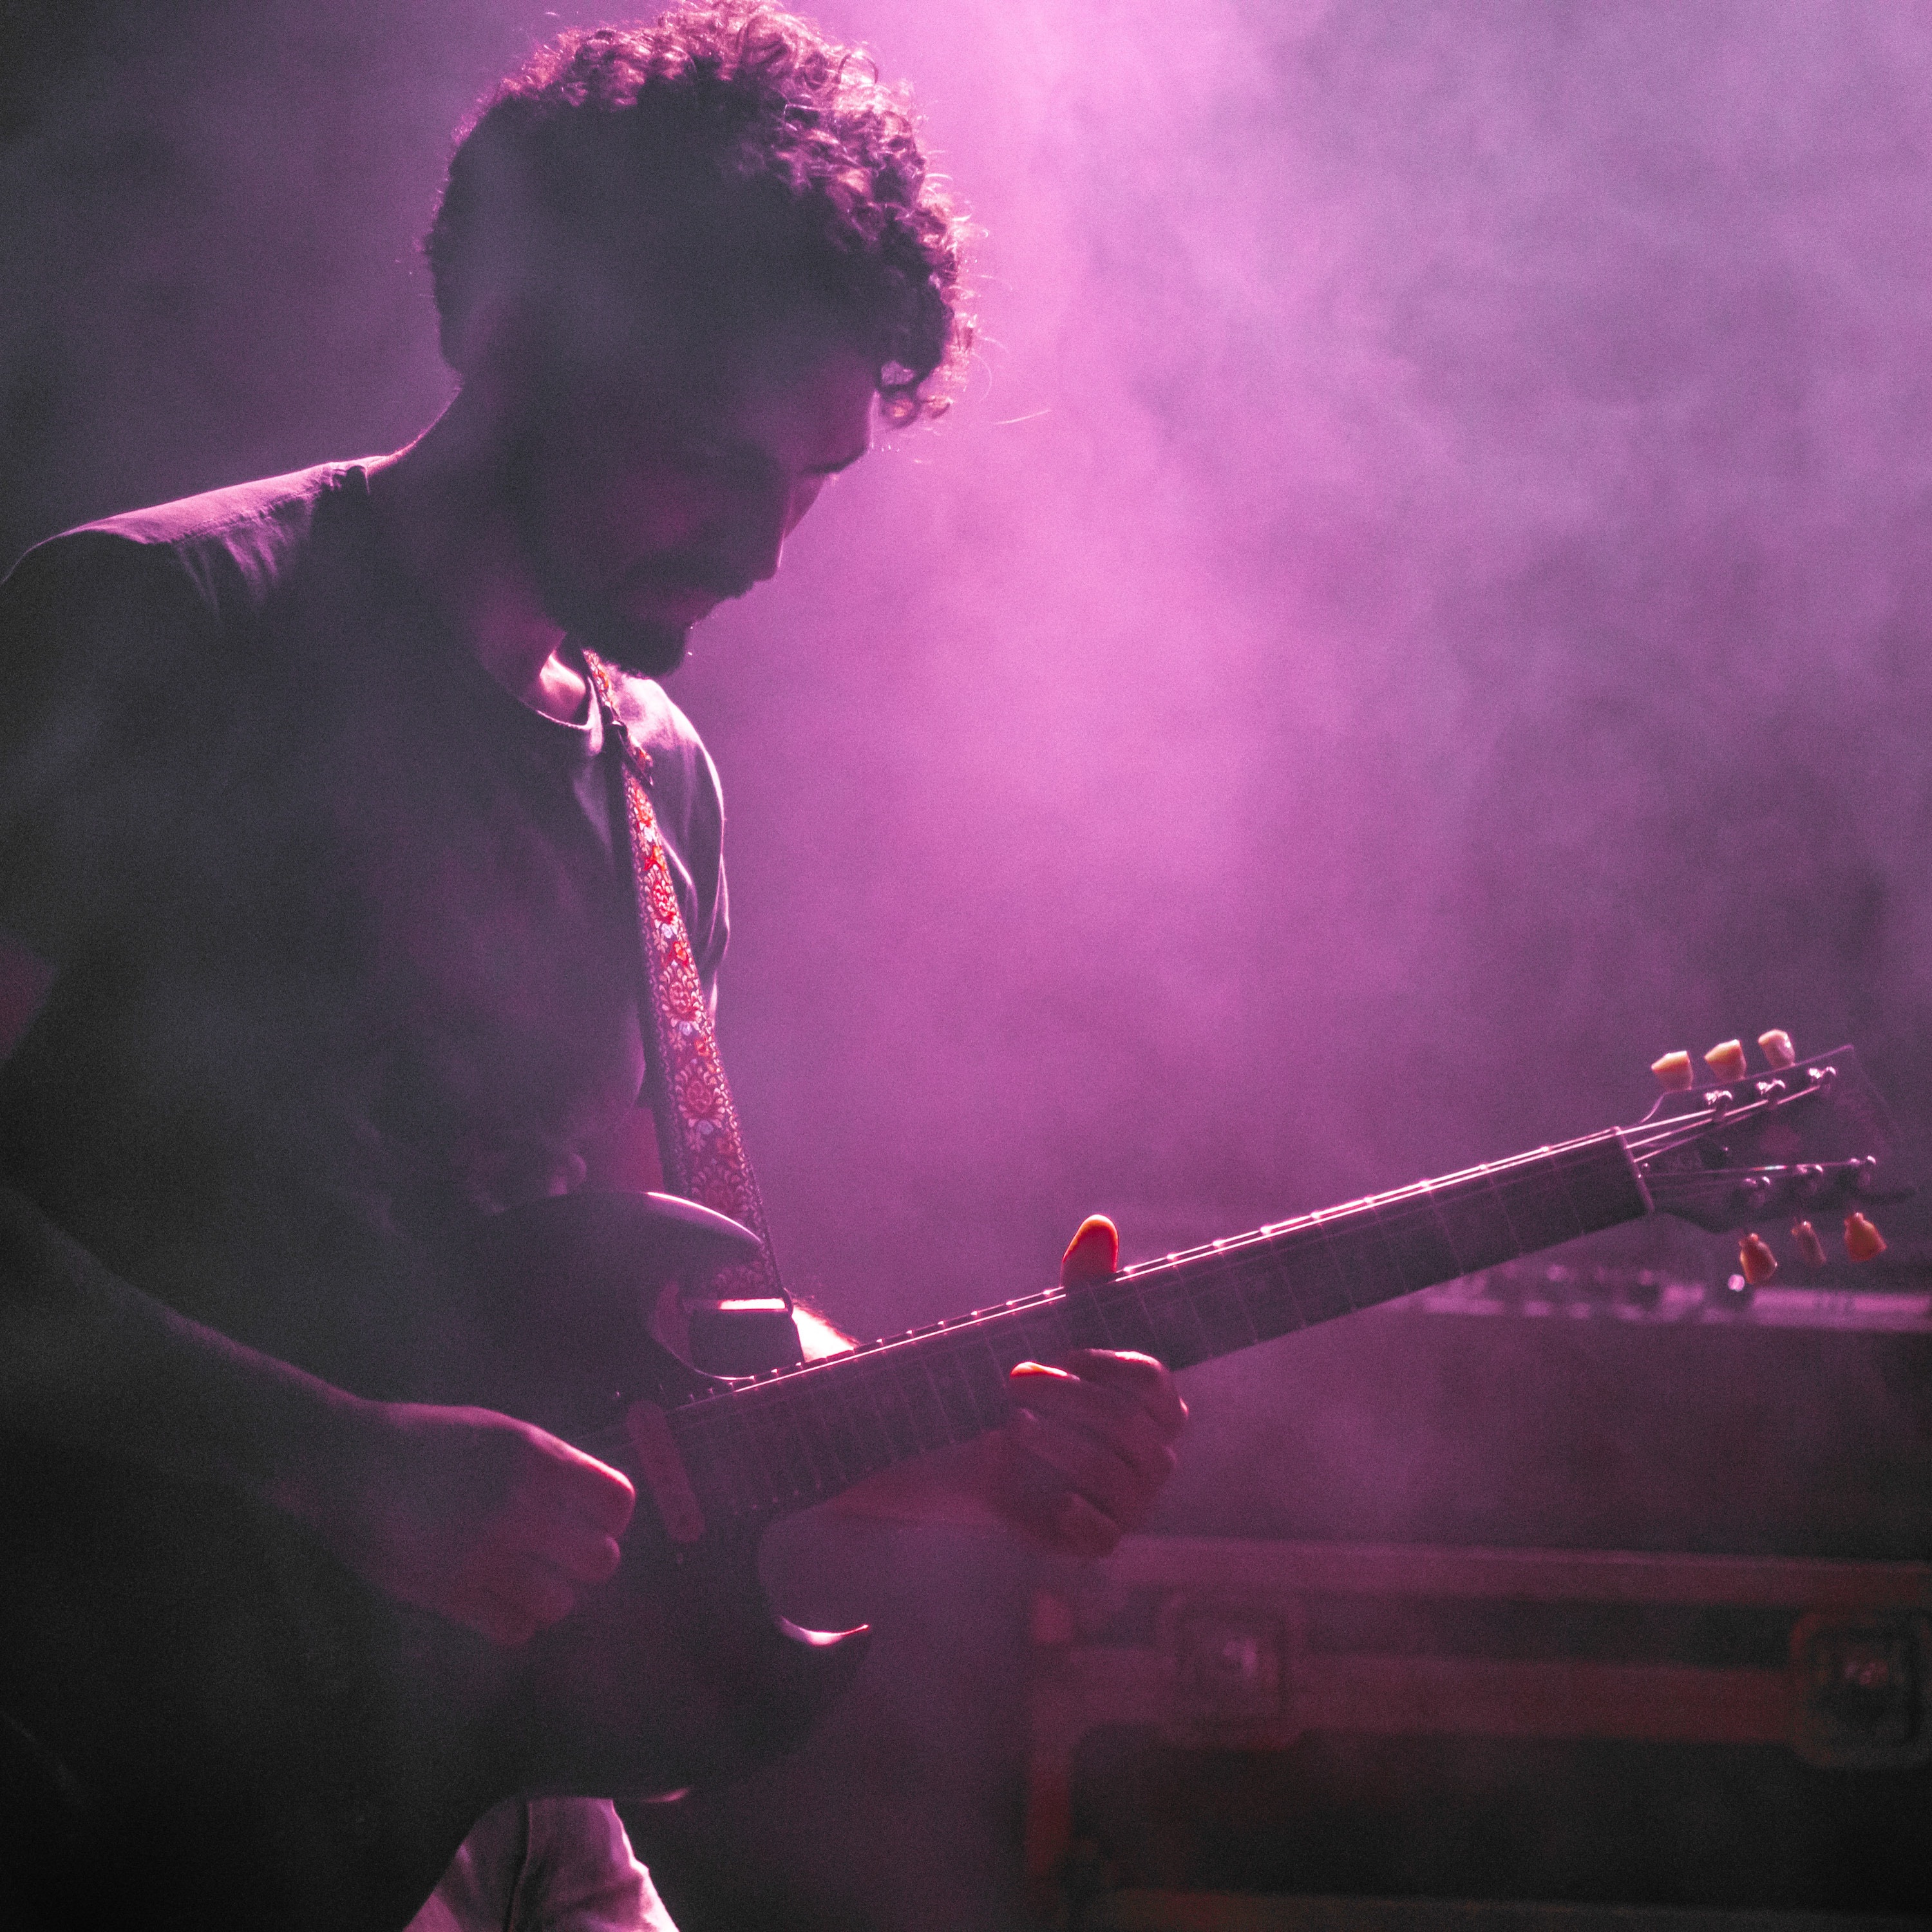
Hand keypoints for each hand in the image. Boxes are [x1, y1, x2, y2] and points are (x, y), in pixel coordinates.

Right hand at [292, 1400, 635, 1646]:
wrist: (345, 1458)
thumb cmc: (423, 1440)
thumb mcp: (497, 1431)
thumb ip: (547, 1463)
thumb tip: (591, 1500)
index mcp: (536, 1456)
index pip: (616, 1500)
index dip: (611, 1519)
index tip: (592, 1523)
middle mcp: (519, 1504)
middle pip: (600, 1561)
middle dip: (586, 1564)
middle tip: (561, 1560)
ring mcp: (485, 1551)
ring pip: (560, 1604)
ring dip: (548, 1598)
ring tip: (525, 1583)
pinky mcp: (450, 1591)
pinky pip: (514, 1629)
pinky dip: (514, 1623)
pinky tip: (496, 1603)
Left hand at [987, 1216, 1187, 1557]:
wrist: (986, 1446)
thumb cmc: (1038, 1382)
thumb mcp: (1057, 1327)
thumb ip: (1085, 1282)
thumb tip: (1099, 1225)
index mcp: (1159, 1404)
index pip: (1152, 1381)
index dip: (1105, 1364)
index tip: (1061, 1349)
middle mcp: (1157, 1455)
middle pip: (1126, 1426)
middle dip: (1067, 1397)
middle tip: (1015, 1377)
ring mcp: (1133, 1502)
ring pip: (1110, 1475)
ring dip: (1055, 1443)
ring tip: (1010, 1423)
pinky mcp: (1100, 1538)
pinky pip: (1103, 1537)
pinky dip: (1074, 1514)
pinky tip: (1045, 1496)